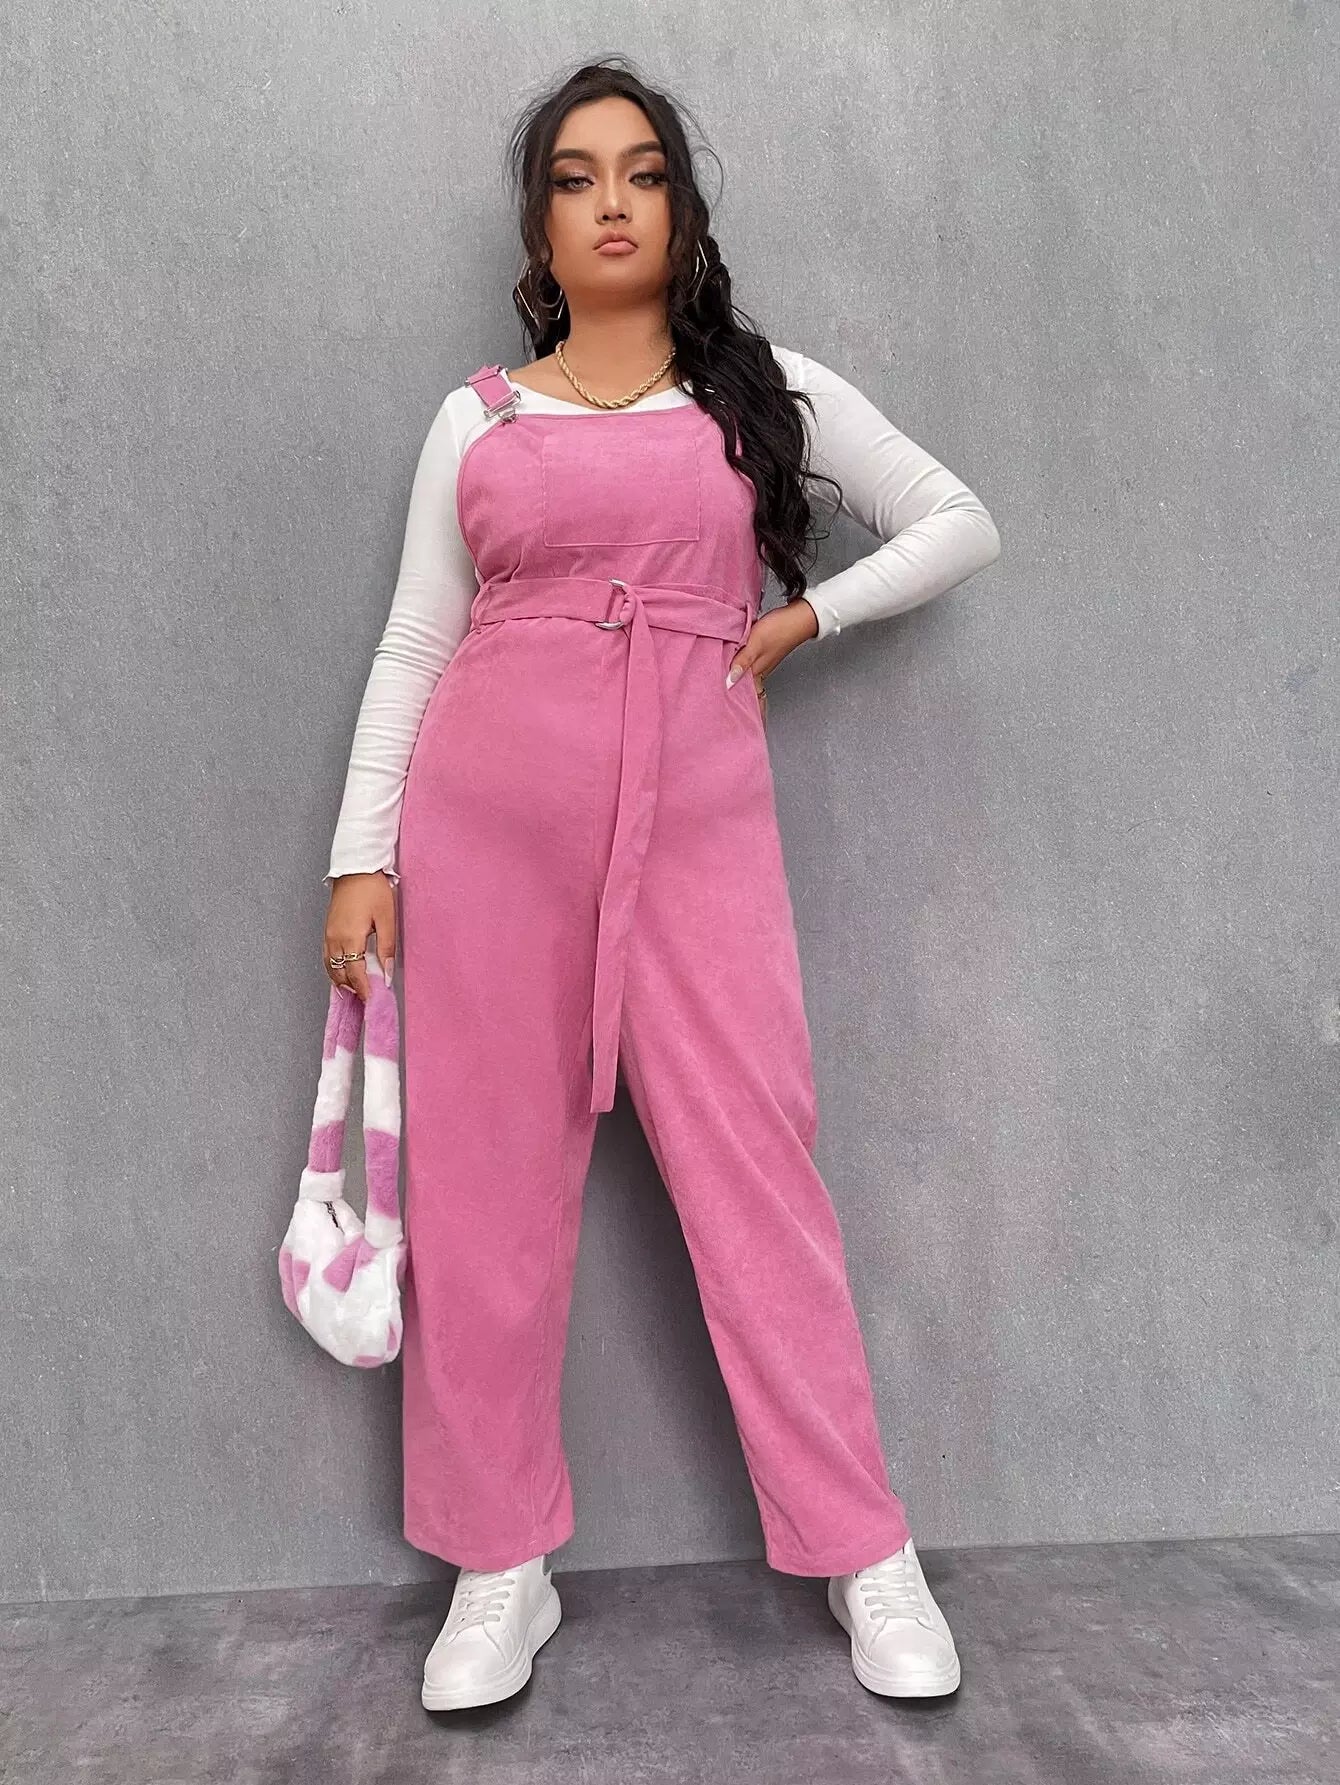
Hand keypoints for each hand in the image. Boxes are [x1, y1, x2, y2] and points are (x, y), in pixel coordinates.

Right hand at [324, 872, 396, 1001]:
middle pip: (340, 974)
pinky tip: (344, 973)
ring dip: (342, 981)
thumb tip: (387, 974)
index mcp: (350, 938)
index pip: (356, 974)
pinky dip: (335, 970)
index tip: (372, 1000)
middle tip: (367, 998)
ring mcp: (328, 935)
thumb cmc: (373, 890)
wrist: (355, 868)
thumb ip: (387, 948)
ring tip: (357, 990)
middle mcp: (335, 940)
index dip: (364, 990)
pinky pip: (327, 958)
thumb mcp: (387, 918)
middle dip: (353, 989)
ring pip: (331, 968)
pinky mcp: (327, 930)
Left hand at [725, 597, 818, 718]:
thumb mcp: (755, 644)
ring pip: (745, 679)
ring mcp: (761, 663)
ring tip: (723, 692)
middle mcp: (759, 671)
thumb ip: (742, 662)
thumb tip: (729, 682)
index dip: (737, 706)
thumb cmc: (778, 629)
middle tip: (722, 707)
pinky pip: (748, 667)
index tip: (727, 714)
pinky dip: (740, 670)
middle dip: (735, 700)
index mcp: (756, 672)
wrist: (797, 618)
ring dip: (736, 684)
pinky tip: (733, 668)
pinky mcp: (762, 654)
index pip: (745, 696)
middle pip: (744, 690)